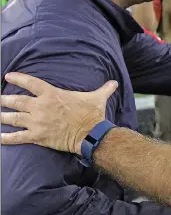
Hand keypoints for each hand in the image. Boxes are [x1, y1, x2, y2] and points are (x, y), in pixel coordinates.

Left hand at [1, 72, 117, 153]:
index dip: (18, 78)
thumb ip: (104, 89)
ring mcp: (37, 122)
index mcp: (52, 94)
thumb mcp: (97, 98)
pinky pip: (18, 137)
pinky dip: (7, 138)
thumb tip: (114, 83)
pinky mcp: (38, 136)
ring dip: (2, 116)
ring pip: (13, 118)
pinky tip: (0, 137)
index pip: (30, 83)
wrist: (90, 133)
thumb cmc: (91, 114)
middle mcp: (41, 106)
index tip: (8, 76)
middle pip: (16, 101)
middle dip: (3, 100)